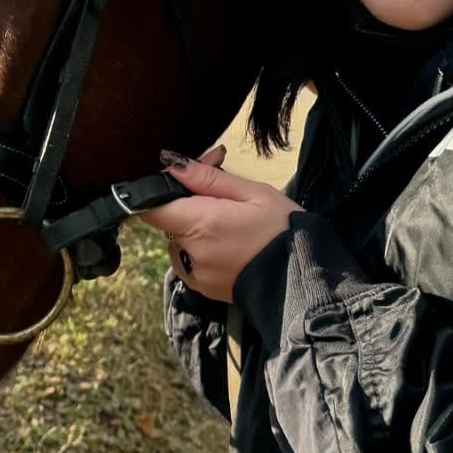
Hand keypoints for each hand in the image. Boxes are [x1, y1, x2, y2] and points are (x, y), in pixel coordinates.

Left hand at [140, 144, 297, 303]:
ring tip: (232, 223)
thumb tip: (172, 164)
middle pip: (169, 220)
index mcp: (200, 223)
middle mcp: (190, 251)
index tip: (184, 184)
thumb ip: (207, 179)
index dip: (161, 192)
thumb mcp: (253, 192)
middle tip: (225, 196)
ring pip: (178, 240)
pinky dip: (201, 249)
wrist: (302, 280)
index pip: (150, 208)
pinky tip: (230, 245)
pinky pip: (188, 260)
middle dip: (189, 204)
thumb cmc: (282, 229)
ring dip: (195, 229)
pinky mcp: (201, 287)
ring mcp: (193, 273)